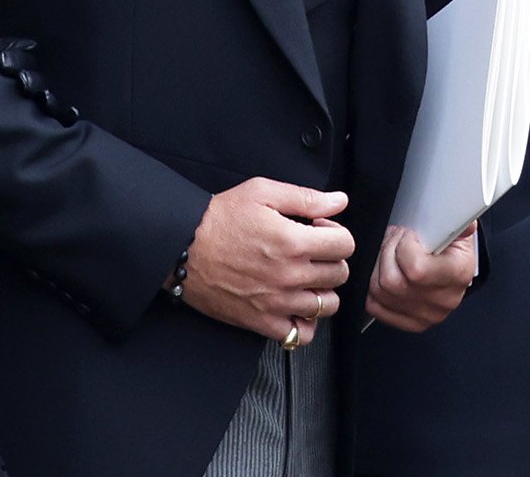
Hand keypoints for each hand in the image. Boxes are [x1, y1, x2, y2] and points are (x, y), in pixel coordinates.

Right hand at [177, 177, 354, 343]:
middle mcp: (289, 275)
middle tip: (311, 250)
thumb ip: (306, 198)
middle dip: (331, 258)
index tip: (319, 229)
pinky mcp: (261, 322)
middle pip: (339, 274)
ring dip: (322, 289)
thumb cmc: (220, 218)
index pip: (345, 245)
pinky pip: (300, 335)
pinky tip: (295, 304)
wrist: (183, 247)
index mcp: (293, 241)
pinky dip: (304, 322)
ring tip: (306, 276)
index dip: (336, 232)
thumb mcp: (263, 193)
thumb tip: (338, 201)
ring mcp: (277, 303)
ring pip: (326, 306)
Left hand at [365, 222, 476, 332]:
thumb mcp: (455, 223)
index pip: (416, 270)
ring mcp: (428, 315)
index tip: (407, 234)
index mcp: (458, 273)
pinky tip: (386, 273)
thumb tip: (466, 223)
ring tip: (391, 254)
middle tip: (395, 240)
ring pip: (380, 292)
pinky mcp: (412, 322)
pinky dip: (374, 289)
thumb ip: (456, 219)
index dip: (403, 246)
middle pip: (392, 282)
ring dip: (379, 267)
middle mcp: (445, 299)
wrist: (453, 261)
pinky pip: (377, 307)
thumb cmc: (449, 241)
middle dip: (387, 253)